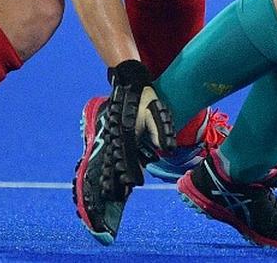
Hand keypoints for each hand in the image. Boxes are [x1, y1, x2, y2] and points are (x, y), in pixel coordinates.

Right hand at [103, 60, 175, 199]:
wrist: (130, 82)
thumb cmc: (146, 97)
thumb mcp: (156, 111)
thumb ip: (160, 132)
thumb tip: (167, 150)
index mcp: (127, 131)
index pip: (128, 156)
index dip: (132, 171)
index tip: (135, 184)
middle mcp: (117, 135)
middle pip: (114, 160)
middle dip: (114, 178)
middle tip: (114, 196)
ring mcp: (113, 134)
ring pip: (110, 158)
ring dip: (110, 174)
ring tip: (108, 191)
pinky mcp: (113, 133)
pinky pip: (112, 152)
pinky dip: (111, 164)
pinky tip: (113, 173)